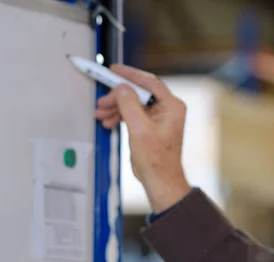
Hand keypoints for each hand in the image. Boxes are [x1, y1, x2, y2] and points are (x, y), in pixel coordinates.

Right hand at [94, 65, 190, 212]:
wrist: (159, 179)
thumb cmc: (156, 159)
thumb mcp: (139, 128)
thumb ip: (129, 104)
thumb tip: (121, 88)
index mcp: (172, 106)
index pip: (149, 82)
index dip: (130, 75)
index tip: (114, 70)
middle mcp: (168, 109)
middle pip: (139, 93)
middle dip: (118, 96)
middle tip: (102, 101)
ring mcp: (160, 117)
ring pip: (134, 103)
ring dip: (116, 107)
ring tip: (101, 113)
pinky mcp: (151, 125)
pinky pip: (134, 114)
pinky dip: (120, 116)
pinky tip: (108, 121)